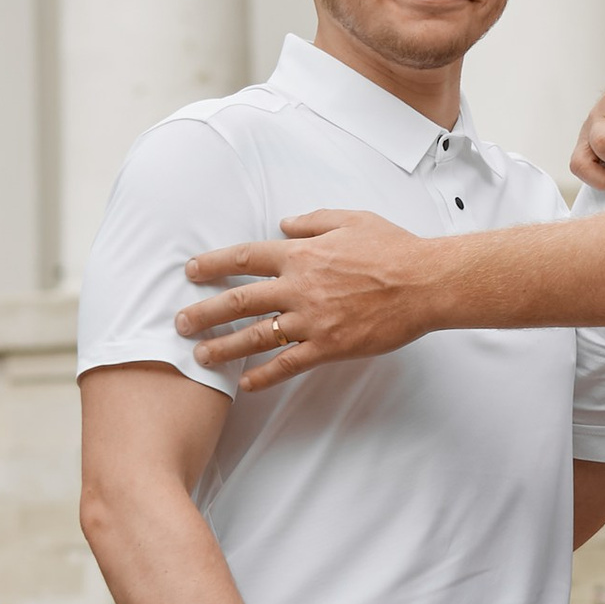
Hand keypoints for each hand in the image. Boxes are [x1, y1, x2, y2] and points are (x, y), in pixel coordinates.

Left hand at [179, 213, 436, 380]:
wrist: (425, 283)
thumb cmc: (394, 248)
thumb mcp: (351, 219)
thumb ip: (313, 221)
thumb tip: (284, 223)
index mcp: (302, 254)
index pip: (245, 258)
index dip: (213, 265)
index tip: (191, 272)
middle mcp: (299, 287)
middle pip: (239, 300)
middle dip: (204, 312)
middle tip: (179, 324)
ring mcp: (312, 319)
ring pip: (256, 336)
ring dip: (223, 347)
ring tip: (200, 357)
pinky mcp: (329, 346)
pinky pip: (288, 363)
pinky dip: (264, 375)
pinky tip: (245, 384)